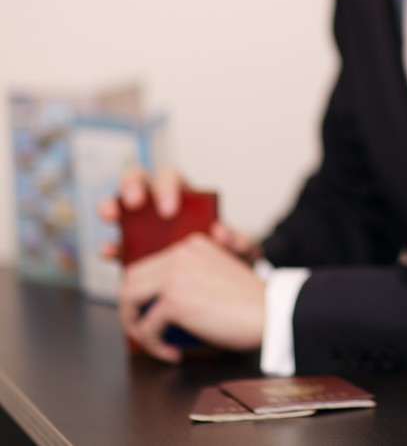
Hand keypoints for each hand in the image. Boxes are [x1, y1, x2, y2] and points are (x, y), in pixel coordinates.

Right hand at [96, 167, 260, 263]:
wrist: (219, 286)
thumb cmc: (229, 256)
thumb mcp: (240, 249)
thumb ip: (238, 241)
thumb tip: (222, 232)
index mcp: (185, 196)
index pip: (171, 178)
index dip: (167, 188)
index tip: (169, 211)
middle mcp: (157, 204)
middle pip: (138, 180)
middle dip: (133, 185)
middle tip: (135, 203)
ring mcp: (140, 226)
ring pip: (117, 204)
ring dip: (110, 206)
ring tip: (112, 216)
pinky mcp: (128, 251)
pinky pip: (113, 243)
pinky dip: (109, 247)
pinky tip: (109, 253)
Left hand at [117, 233, 265, 362]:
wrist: (271, 312)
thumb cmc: (250, 301)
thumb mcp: (219, 272)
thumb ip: (192, 274)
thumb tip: (156, 300)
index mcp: (192, 245)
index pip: (148, 266)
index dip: (144, 293)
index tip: (152, 312)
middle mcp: (180, 254)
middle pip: (131, 280)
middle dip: (132, 308)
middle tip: (146, 329)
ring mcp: (174, 276)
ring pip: (128, 299)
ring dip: (135, 325)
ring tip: (153, 341)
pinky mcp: (174, 301)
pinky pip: (146, 328)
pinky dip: (154, 346)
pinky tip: (172, 353)